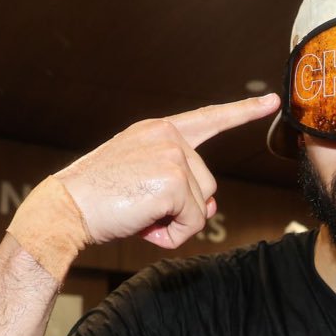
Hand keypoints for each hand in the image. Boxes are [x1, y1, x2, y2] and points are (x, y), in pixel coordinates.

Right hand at [55, 94, 279, 248]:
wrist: (64, 209)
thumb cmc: (96, 198)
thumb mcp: (140, 179)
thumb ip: (178, 183)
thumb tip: (210, 206)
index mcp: (158, 131)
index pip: (208, 118)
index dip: (242, 111)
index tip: (271, 101)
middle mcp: (169, 137)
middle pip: (206, 183)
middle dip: (180, 207)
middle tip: (139, 210)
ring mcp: (173, 156)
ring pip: (202, 205)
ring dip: (175, 222)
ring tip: (138, 215)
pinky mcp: (174, 181)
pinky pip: (194, 222)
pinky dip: (172, 235)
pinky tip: (144, 225)